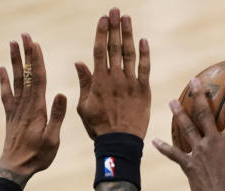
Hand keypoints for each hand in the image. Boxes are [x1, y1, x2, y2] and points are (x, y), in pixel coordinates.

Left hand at [0, 34, 66, 179]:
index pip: (38, 80)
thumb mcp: (53, 139)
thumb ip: (57, 116)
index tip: (37, 45)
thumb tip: (62, 94)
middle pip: (25, 75)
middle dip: (25, 54)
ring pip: (15, 80)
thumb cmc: (37, 156)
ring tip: (13, 44)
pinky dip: (3, 80)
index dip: (37, 62)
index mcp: (37, 109)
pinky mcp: (10, 115)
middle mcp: (25, 105)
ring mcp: (16, 109)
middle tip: (24, 36)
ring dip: (14, 61)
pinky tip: (2, 69)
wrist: (15, 167)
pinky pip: (6, 93)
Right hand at [76, 8, 150, 138]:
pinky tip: (144, 40)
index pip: (99, 50)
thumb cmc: (99, 127)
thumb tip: (79, 62)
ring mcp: (130, 83)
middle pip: (114, 47)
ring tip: (127, 18)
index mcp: (98, 81)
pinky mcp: (143, 91)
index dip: (101, 33)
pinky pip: (145, 69)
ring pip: (130, 54)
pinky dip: (145, 54)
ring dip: (128, 34)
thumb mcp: (84, 106)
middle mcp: (115, 78)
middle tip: (115, 10)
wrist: (119, 143)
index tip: (103, 18)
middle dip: (115, 27)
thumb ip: (84, 83)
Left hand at [154, 75, 224, 190]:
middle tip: (192, 81)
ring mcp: (199, 153)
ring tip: (171, 102)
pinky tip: (153, 142)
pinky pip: (175, 155)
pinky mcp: (189, 165)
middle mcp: (212, 141)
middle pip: (204, 113)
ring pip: (186, 128)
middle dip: (198, 95)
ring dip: (178, 114)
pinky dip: (164, 148)